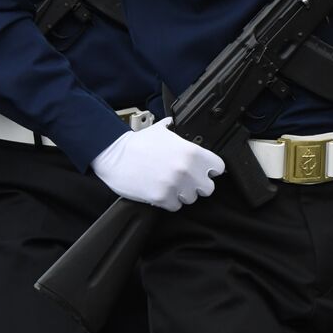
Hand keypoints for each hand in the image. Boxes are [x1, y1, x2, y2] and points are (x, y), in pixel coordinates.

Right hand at [90, 118, 223, 210]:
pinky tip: (162, 192)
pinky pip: (175, 206)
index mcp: (191, 152)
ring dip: (183, 194)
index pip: (219, 168)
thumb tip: (181, 125)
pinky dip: (169, 202)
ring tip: (172, 186)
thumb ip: (178, 131)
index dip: (212, 170)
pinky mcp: (160, 198)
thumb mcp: (163, 131)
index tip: (205, 171)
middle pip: (208, 188)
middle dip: (199, 185)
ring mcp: (174, 185)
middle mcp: (186, 170)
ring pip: (191, 199)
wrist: (114, 155)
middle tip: (188, 181)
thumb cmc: (137, 143)